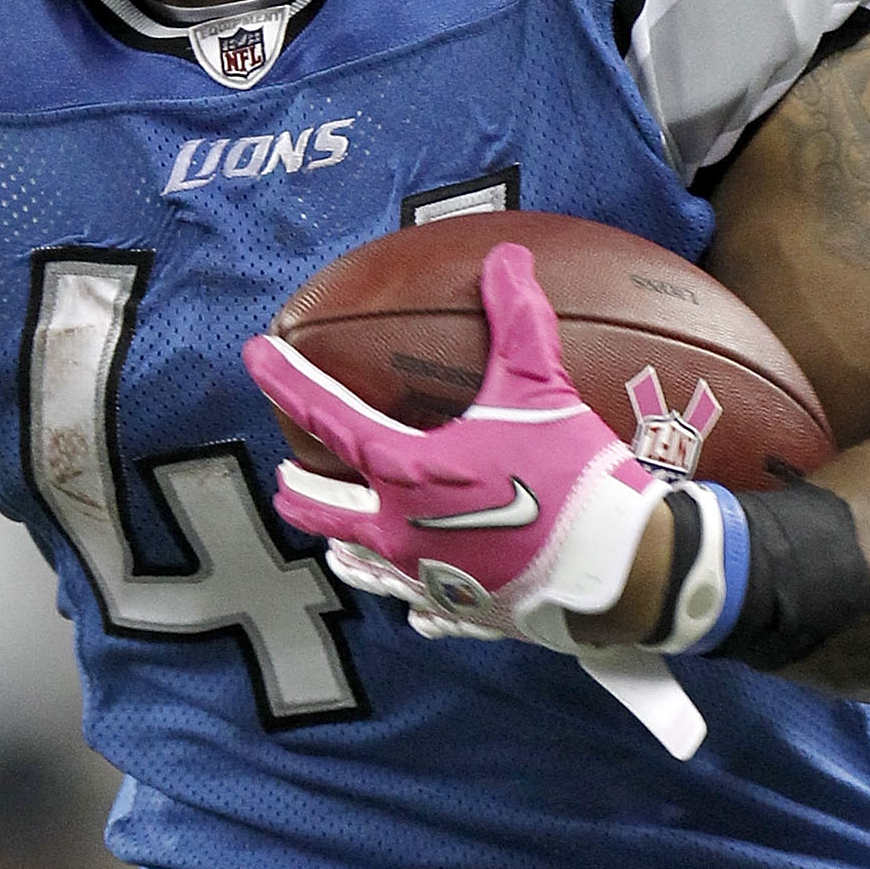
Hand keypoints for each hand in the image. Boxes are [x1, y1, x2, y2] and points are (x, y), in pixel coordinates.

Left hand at [243, 241, 665, 646]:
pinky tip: (407, 601)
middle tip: (283, 483)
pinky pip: (420, 604)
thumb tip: (506, 258)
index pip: (328, 417)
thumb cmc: (571, 476)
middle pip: (329, 512)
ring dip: (343, 546)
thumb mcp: (540, 390)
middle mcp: (401, 529)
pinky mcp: (462, 610)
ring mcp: (428, 576)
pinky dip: (406, 595)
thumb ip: (517, 322)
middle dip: (302, 495)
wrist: (615, 570)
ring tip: (333, 543)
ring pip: (366, 563)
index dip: (287, 381)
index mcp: (406, 472)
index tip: (254, 356)